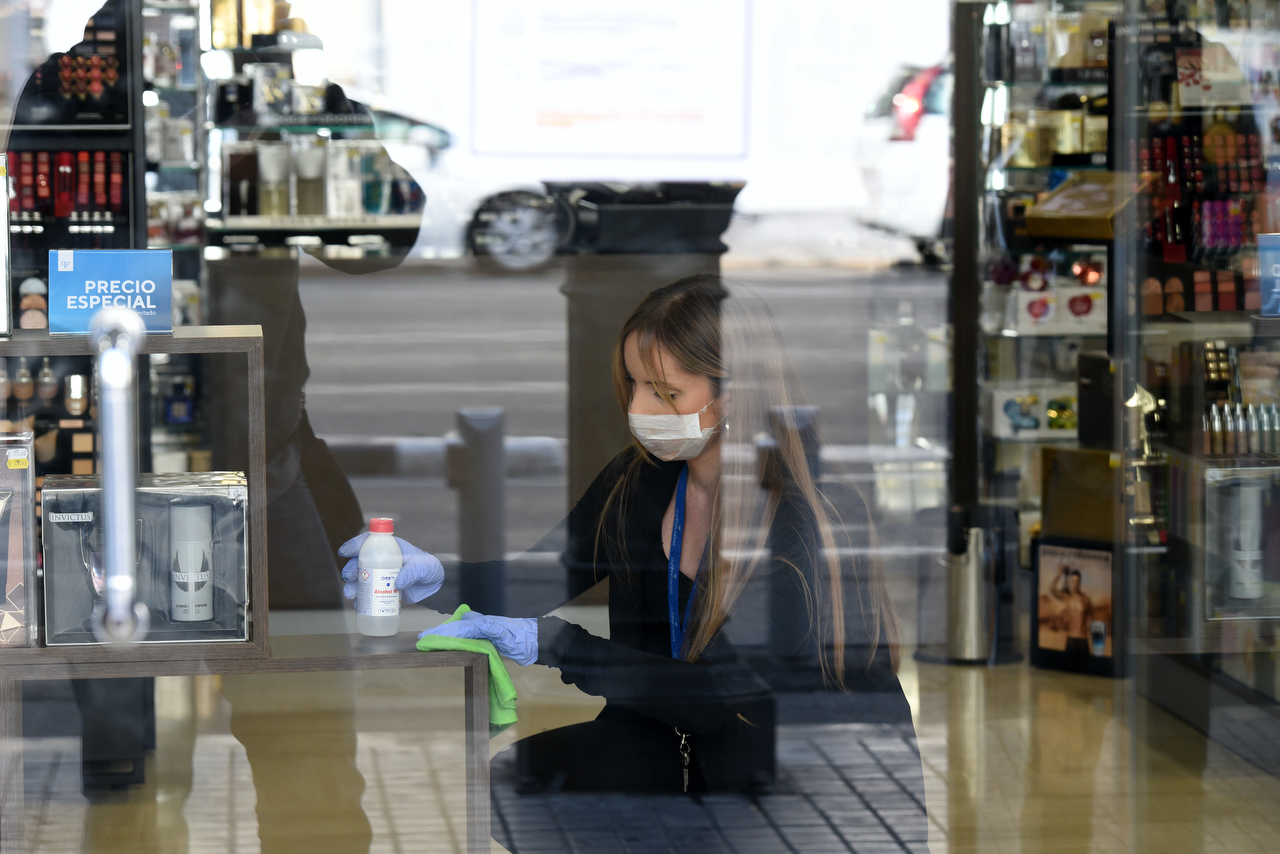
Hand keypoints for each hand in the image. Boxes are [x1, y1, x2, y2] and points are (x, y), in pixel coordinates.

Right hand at [338, 533, 444, 602]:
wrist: (433, 587)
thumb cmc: (429, 570)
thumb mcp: (422, 567)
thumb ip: (411, 572)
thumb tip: (397, 583)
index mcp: (391, 548)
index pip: (370, 542)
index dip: (355, 545)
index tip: (345, 552)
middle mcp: (382, 561)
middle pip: (359, 562)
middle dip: (350, 569)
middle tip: (349, 577)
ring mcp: (380, 576)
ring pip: (360, 579)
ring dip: (351, 586)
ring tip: (351, 594)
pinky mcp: (381, 590)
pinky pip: (367, 594)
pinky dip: (361, 599)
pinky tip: (358, 604)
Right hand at [418, 611, 537, 665]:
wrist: (536, 641)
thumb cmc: (522, 638)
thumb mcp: (506, 633)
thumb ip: (490, 627)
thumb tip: (472, 620)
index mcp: (482, 623)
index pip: (457, 628)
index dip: (442, 633)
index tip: (427, 637)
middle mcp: (481, 625)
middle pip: (456, 628)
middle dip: (440, 633)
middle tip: (422, 639)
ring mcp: (484, 631)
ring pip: (460, 631)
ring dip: (446, 635)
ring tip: (431, 639)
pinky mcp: (488, 639)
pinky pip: (468, 637)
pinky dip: (456, 639)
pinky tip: (452, 642)